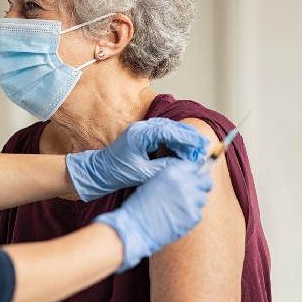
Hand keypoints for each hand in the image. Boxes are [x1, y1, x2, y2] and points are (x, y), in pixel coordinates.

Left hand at [65, 118, 208, 201]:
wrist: (99, 172)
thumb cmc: (117, 173)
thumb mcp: (143, 173)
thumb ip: (164, 167)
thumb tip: (185, 166)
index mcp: (140, 134)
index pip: (169, 131)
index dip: (188, 138)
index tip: (201, 144)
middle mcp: (141, 128)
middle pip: (171, 127)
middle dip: (188, 137)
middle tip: (203, 147)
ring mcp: (141, 131)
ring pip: (168, 130)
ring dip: (182, 139)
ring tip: (196, 150)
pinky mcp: (142, 136)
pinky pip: (162, 135)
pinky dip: (174, 141)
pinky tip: (182, 151)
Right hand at [93, 160, 211, 271]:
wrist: (135, 227)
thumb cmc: (140, 206)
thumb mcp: (154, 182)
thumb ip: (172, 178)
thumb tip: (188, 179)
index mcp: (172, 172)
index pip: (194, 166)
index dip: (194, 173)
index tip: (194, 179)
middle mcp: (184, 183)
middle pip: (206, 181)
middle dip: (202, 186)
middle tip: (195, 193)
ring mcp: (190, 200)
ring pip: (202, 199)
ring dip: (194, 203)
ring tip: (179, 209)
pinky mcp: (193, 216)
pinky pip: (198, 214)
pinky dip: (190, 217)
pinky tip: (177, 219)